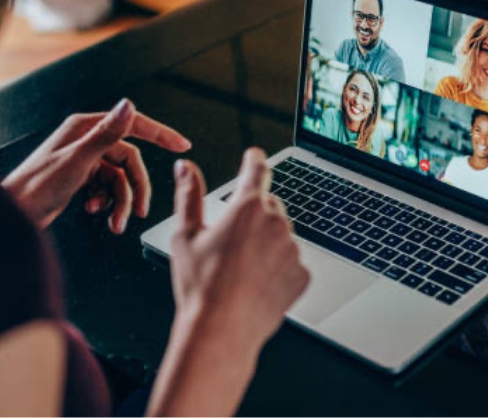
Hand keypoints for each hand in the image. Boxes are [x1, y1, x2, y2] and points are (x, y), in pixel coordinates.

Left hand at [2, 98, 190, 230]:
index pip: (132, 125)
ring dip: (119, 202)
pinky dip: (105, 203)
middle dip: (135, 188)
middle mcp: (86, 140)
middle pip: (129, 161)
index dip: (160, 134)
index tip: (180, 144)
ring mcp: (83, 160)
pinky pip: (106, 189)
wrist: (15, 216)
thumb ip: (106, 133)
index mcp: (85, 128)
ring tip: (115, 222)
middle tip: (139, 210)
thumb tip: (128, 105)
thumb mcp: (78, 160)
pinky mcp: (80, 177)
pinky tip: (93, 211)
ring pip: (119, 179)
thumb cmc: (36, 187)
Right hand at [147, 149, 309, 415]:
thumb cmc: (200, 286)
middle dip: (253, 215)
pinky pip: (290, 262)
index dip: (254, 160)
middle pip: (268, 206)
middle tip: (230, 242)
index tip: (254, 155)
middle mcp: (275, 224)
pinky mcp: (302, 275)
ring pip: (280, 235)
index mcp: (247, 207)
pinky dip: (277, 268)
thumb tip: (186, 167)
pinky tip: (256, 284)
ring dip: (266, 243)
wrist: (220, 331)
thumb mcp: (185, 235)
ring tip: (240, 270)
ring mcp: (292, 250)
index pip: (256, 170)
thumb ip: (188, 195)